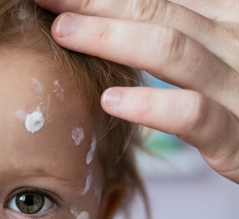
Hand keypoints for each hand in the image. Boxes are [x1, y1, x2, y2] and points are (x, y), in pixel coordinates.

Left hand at [35, 0, 238, 183]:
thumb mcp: (217, 49)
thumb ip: (184, 23)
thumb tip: (126, 7)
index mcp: (227, 18)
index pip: (161, 0)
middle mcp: (235, 43)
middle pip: (160, 14)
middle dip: (99, 4)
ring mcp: (238, 88)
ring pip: (174, 53)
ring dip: (112, 39)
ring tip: (63, 33)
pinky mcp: (235, 138)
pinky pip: (193, 115)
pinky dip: (152, 106)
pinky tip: (110, 100)